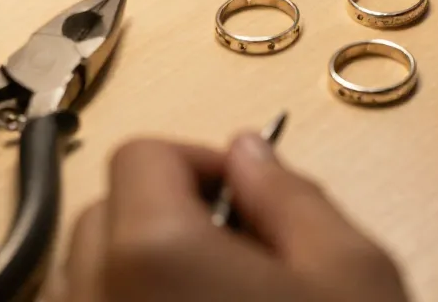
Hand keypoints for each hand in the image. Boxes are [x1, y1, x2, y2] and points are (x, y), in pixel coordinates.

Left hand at [53, 135, 408, 301]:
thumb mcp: (351, 271)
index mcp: (154, 253)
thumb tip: (252, 150)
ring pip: (86, 276)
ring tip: (214, 296)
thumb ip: (291, 194)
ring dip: (138, 268)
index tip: (247, 197)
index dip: (201, 162)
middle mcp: (94, 298)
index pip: (142, 155)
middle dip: (166, 214)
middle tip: (241, 252)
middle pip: (103, 212)